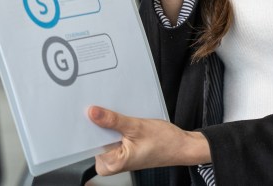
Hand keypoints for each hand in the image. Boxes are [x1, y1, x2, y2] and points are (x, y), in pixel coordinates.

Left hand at [88, 106, 209, 173]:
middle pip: (96, 138)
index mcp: (112, 163)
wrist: (181, 146)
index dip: (91, 124)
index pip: (91, 141)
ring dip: (110, 123)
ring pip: (104, 135)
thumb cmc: (165, 142)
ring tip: (122, 117)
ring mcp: (116, 158)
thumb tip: (92, 113)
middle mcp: (111, 164)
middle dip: (102, 123)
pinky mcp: (121, 151)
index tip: (91, 109)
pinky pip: (111, 136)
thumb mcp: (137, 127)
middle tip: (109, 109)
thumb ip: (113, 120)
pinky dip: (116, 126)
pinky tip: (125, 121)